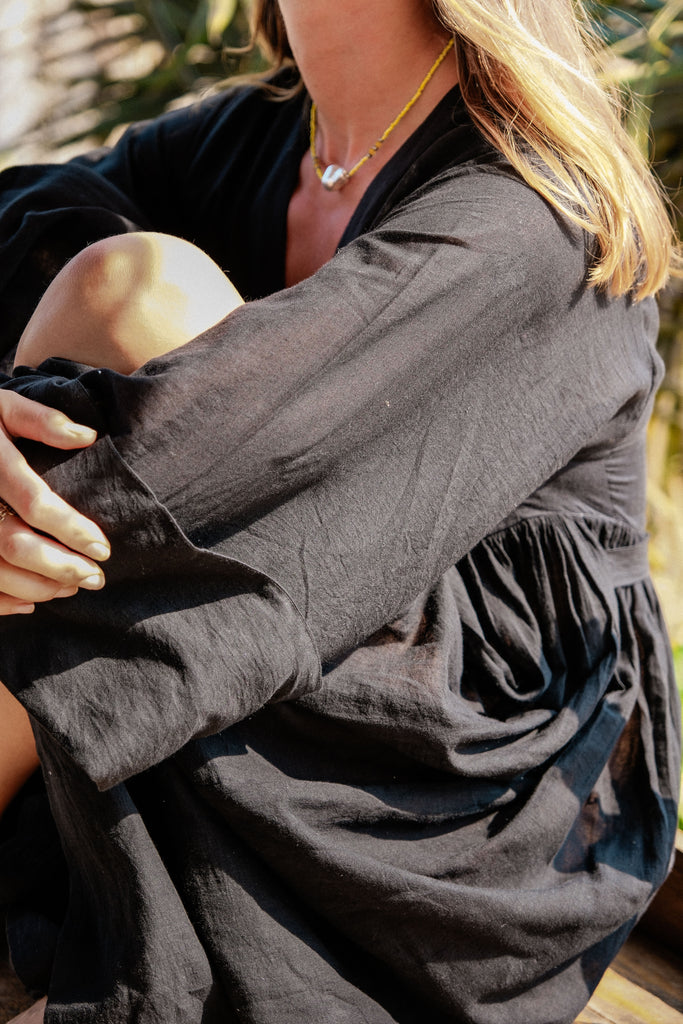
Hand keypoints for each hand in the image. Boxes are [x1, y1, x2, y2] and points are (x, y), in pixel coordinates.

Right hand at [0, 391, 110, 613]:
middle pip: (14, 545)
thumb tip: (87, 437)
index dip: (71, 529)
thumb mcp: (2, 406)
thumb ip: (42, 420)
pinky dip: (2, 602)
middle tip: (95, 578)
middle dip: (60, 567)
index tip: (103, 548)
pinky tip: (30, 603)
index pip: (35, 503)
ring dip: (37, 587)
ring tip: (72, 587)